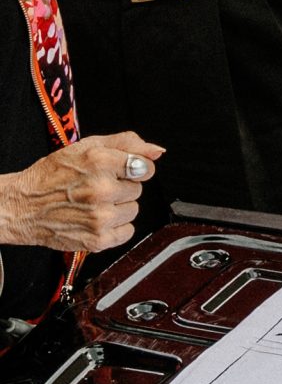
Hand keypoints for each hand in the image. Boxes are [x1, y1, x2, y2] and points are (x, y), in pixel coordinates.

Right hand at [0, 132, 162, 255]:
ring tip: (94, 203)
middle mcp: (101, 189)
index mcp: (99, 161)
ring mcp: (100, 216)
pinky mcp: (98, 239)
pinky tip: (96, 218)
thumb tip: (156, 151)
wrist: (23, 207)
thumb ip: (126, 144)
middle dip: (121, 187)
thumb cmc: (51, 176)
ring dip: (119, 207)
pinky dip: (116, 227)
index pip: (145, 167)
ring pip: (134, 210)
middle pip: (138, 189)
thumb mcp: (86, 147)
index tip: (121, 171)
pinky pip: (128, 231)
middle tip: (97, 187)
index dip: (134, 169)